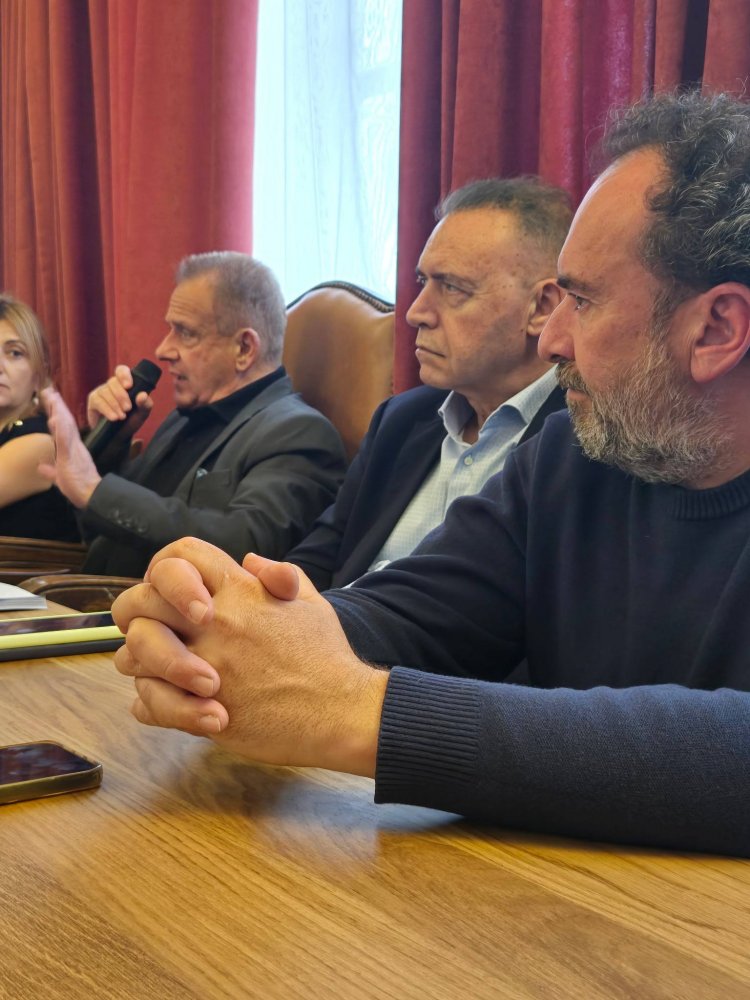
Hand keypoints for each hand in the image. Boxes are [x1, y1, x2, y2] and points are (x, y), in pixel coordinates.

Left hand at [39, 387, 101, 507]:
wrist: (93, 496)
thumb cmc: (79, 489)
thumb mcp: (60, 478)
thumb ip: (50, 471)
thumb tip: (40, 466)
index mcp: (72, 449)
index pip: (63, 428)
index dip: (58, 414)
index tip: (53, 401)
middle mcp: (75, 446)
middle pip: (65, 422)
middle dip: (57, 406)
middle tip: (51, 391)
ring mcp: (73, 450)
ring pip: (65, 427)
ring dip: (58, 411)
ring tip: (53, 397)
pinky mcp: (71, 457)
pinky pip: (64, 441)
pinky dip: (59, 429)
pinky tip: (55, 418)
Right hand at [86, 364, 152, 430]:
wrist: (118, 437)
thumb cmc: (130, 421)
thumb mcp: (142, 414)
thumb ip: (145, 405)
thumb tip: (143, 395)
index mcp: (125, 384)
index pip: (121, 371)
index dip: (124, 375)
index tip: (129, 386)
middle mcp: (112, 385)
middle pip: (113, 382)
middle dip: (122, 396)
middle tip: (128, 409)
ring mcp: (101, 392)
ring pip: (105, 391)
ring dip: (115, 405)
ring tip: (121, 417)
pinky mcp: (93, 401)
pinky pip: (98, 401)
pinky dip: (107, 410)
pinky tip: (114, 418)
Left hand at [112, 538, 387, 776]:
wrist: (340, 711)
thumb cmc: (327, 657)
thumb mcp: (310, 601)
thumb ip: (279, 575)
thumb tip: (248, 560)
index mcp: (240, 591)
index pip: (181, 555)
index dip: (166, 570)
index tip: (174, 594)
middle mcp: (216, 622)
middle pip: (140, 601)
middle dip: (136, 616)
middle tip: (152, 632)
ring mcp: (205, 665)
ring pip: (134, 654)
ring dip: (140, 664)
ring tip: (161, 673)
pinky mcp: (200, 709)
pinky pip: (146, 703)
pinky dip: (151, 704)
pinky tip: (170, 704)